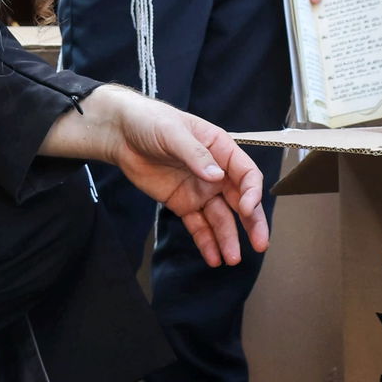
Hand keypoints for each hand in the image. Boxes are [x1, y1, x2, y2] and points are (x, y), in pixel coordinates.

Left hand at [42, 87, 267, 267]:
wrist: (121, 134)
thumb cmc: (150, 122)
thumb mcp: (173, 132)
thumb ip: (196, 155)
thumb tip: (217, 177)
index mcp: (221, 149)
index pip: (246, 174)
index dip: (252, 193)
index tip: (248, 210)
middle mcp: (216, 173)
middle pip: (241, 201)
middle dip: (252, 223)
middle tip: (260, 244)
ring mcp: (200, 190)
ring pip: (221, 218)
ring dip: (228, 238)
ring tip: (232, 259)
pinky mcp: (182, 203)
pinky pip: (198, 225)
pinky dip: (206, 241)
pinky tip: (213, 257)